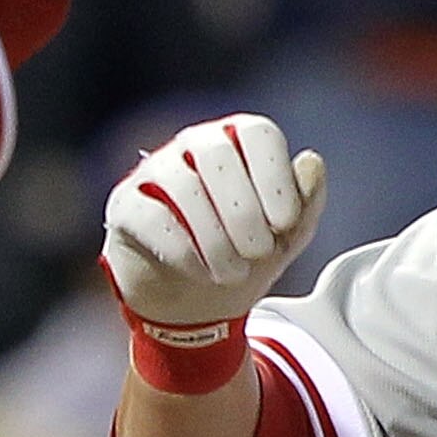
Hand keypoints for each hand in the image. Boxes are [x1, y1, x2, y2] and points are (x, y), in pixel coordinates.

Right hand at [102, 116, 327, 334]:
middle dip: (244, 210)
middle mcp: (194, 146)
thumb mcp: (288, 236)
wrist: (195, 303)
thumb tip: (311, 162)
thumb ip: (306, 200)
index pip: (257, 133)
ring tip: (233, 273)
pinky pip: (150, 217)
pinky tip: (202, 272)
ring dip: (215, 237)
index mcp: (239, 142)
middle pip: (217, 153)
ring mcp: (155, 172)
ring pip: (182, 185)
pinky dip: (183, 250)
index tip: (284, 223)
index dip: (275, 177)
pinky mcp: (126, 206)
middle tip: (258, 251)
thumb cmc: (244, 255)